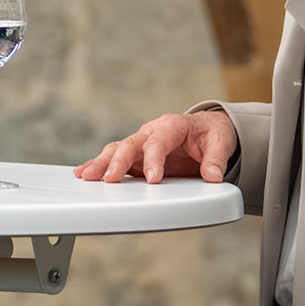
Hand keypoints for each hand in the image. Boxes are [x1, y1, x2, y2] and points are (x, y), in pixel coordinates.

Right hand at [73, 111, 237, 184]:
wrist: (207, 130)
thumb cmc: (211, 134)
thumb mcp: (220, 143)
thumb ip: (216, 159)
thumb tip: (213, 176)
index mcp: (172, 125)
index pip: (158, 141)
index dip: (154, 160)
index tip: (153, 179)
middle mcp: (151, 131)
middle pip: (130, 144)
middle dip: (118, 161)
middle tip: (109, 179)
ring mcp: (141, 143)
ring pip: (117, 149)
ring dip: (102, 163)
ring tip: (86, 176)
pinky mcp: (137, 156)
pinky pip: (115, 158)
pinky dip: (100, 164)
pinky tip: (84, 173)